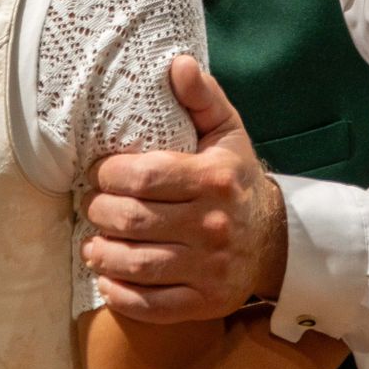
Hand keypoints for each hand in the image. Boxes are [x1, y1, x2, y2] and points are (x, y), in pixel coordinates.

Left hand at [81, 55, 286, 322]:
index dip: (109, 175)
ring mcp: (209, 269)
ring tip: (93, 242)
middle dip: (99, 212)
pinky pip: (151, 305)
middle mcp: (212, 226)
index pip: (145, 177)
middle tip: (92, 207)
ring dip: (102, 253)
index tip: (100, 173)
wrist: (276, 239)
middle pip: (133, 221)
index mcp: (213, 180)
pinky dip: (120, 294)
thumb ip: (201, 96)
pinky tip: (108, 277)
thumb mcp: (227, 131)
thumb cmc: (237, 179)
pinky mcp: (205, 303)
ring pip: (136, 264)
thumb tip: (177, 62)